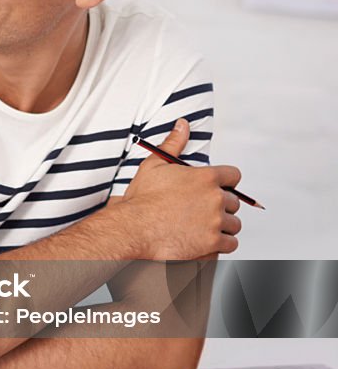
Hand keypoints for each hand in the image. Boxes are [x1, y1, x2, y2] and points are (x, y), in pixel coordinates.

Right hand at [123, 118, 242, 259]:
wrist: (133, 229)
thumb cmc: (142, 199)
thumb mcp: (154, 165)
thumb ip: (173, 144)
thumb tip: (183, 124)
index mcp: (206, 178)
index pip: (233, 176)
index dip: (225, 183)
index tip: (216, 189)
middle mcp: (216, 199)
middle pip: (234, 203)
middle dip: (221, 207)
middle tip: (202, 212)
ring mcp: (216, 222)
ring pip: (233, 225)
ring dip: (223, 227)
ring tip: (205, 229)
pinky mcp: (213, 243)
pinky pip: (230, 244)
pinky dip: (221, 244)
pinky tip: (206, 242)